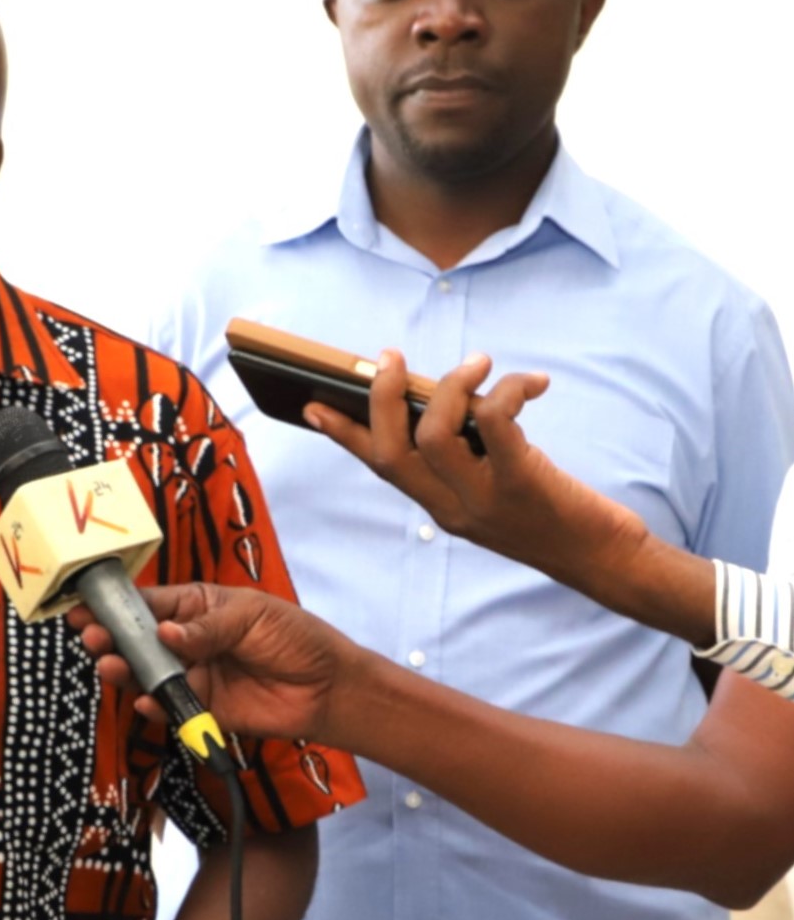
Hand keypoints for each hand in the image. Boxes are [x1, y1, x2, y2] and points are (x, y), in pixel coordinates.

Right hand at [70, 582, 355, 744]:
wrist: (328, 687)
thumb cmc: (295, 637)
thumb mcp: (252, 616)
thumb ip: (207, 627)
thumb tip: (164, 631)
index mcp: (197, 607)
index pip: (150, 604)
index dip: (118, 606)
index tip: (87, 607)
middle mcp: (188, 641)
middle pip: (140, 641)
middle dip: (112, 638)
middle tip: (91, 638)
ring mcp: (193, 676)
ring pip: (149, 675)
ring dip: (126, 671)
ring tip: (108, 665)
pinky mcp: (202, 709)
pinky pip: (171, 708)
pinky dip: (156, 706)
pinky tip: (146, 701)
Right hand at [308, 348, 648, 583]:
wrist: (605, 561)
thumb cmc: (557, 516)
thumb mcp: (498, 490)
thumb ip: (469, 456)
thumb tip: (452, 397)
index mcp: (439, 507)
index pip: (380, 468)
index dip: (344, 435)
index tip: (313, 404)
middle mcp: (450, 508)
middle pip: (391, 451)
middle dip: (381, 398)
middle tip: (390, 358)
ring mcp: (482, 500)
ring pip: (432, 436)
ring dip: (449, 386)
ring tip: (477, 363)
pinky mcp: (522, 484)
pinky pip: (495, 424)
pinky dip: (506, 391)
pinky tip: (532, 383)